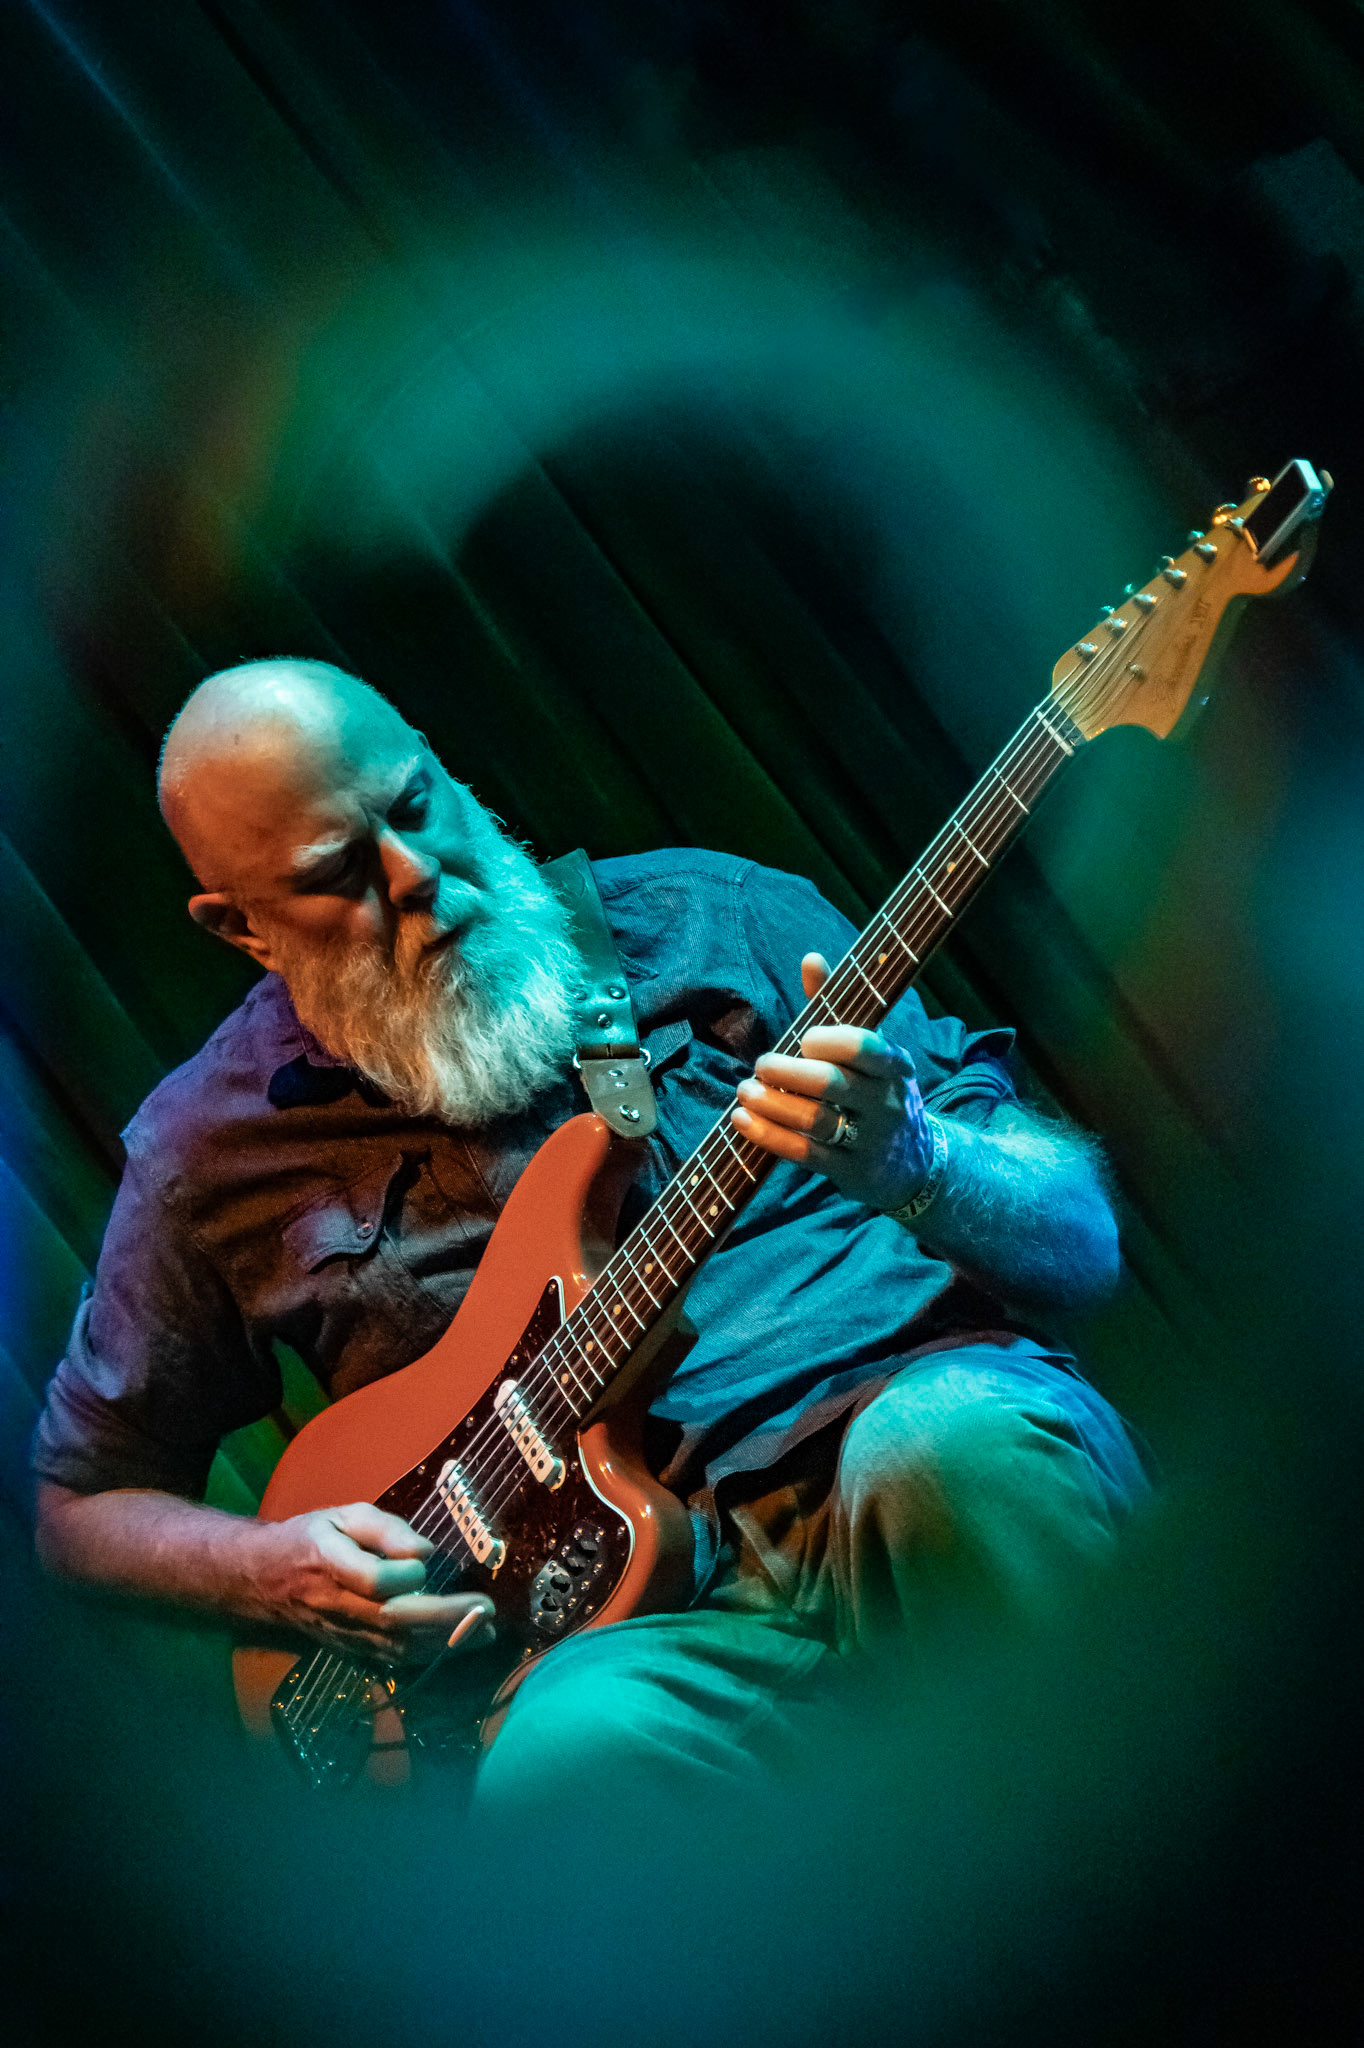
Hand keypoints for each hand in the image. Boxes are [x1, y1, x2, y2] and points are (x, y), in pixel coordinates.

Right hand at [244, 1501, 495, 1662]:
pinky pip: (391, 1658)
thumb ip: (385, 1529)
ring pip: (396, 1646)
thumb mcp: (343, 1515)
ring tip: (484, 1630)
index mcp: (330, 1562)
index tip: (426, 1563)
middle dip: (446, 1618)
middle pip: (394, 1620)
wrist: (260, 1580)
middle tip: (487, 1611)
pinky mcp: (349, 1649)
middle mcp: (336, 1604)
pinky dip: (427, 1655)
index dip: (404, 1576)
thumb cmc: (309, 1538)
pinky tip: (458, 1644)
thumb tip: (425, 1553)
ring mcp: (342, 1633)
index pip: (372, 1579)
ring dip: (445, 1642)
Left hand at [731, 952, 935, 1212]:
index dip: (832, 1041)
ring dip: (772, 1104)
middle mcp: (885, 1103)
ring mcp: (869, 1141)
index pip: (867, 1049)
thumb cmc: (877, 1091)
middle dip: (789, 1072)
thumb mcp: (871, 1052)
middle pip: (834, 1084)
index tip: (804, 1039)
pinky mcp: (848, 1172)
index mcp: (894, 1066)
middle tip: (761, 1064)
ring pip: (815, 1120)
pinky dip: (769, 1136)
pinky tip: (743, 1120)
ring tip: (743, 1091)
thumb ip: (836, 1006)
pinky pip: (804, 1154)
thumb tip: (810, 958)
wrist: (914, 1163)